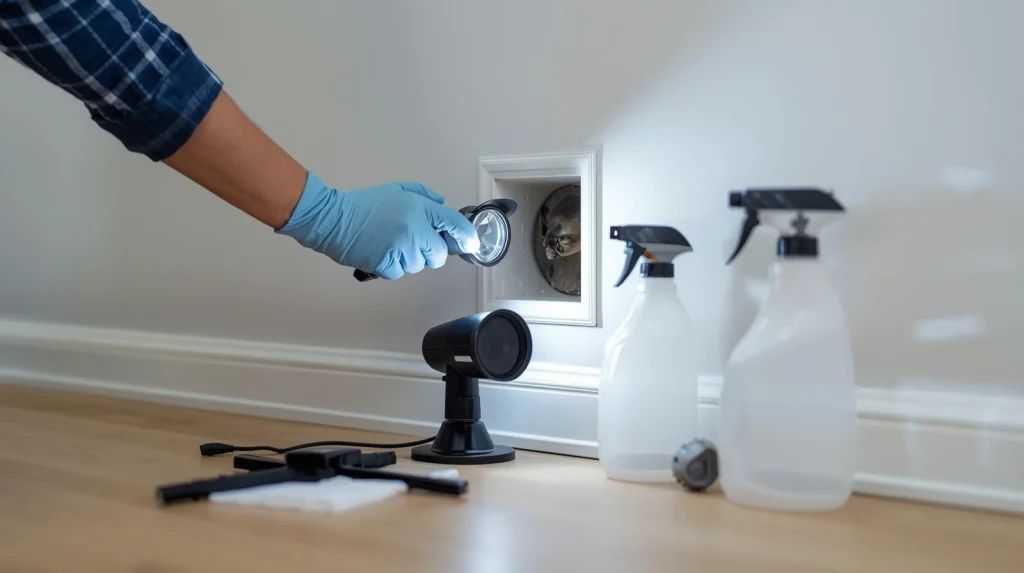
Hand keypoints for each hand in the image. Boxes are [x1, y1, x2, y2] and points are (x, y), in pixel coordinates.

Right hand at [276, 172, 480, 279]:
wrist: (333, 219)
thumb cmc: (364, 205)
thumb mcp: (397, 190)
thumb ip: (424, 197)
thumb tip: (443, 206)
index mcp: (418, 208)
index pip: (454, 224)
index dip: (466, 237)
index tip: (471, 244)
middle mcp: (414, 228)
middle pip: (439, 255)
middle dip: (430, 251)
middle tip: (411, 240)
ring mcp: (401, 248)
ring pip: (419, 265)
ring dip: (409, 259)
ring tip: (390, 242)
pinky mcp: (387, 264)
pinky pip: (401, 273)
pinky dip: (392, 267)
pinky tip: (381, 251)